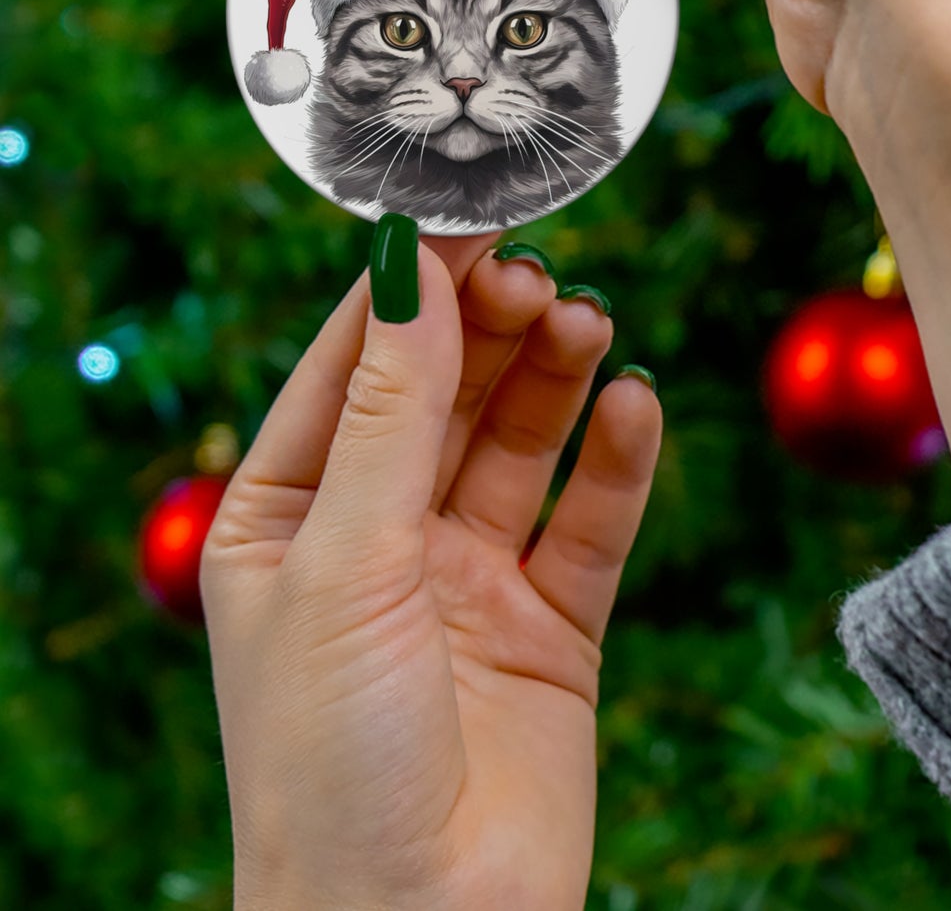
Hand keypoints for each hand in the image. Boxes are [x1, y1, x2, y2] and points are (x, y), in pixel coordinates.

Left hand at [201, 231, 661, 910]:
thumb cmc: (330, 760)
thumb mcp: (344, 561)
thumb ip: (391, 413)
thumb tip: (411, 268)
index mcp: (290, 518)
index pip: (353, 368)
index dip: (409, 290)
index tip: (466, 214)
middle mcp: (380, 539)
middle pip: (447, 393)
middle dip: (491, 327)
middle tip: (539, 272)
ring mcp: (469, 579)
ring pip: (522, 443)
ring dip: (556, 376)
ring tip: (589, 323)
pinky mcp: (552, 625)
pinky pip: (591, 520)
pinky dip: (617, 460)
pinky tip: (635, 404)